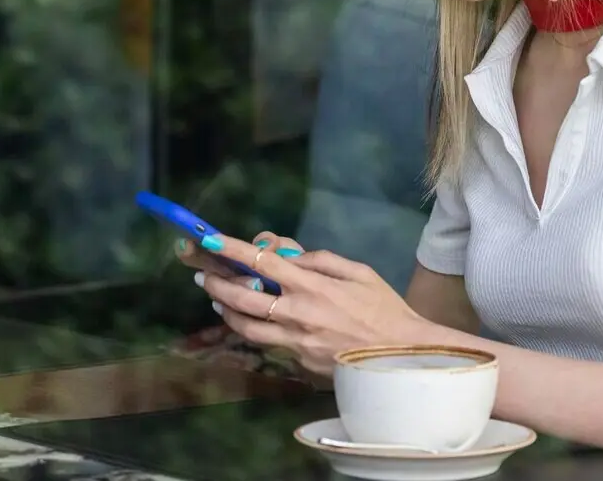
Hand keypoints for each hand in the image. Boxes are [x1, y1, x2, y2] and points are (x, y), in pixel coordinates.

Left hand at [188, 234, 431, 374]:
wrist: (400, 358)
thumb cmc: (384, 310)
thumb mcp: (360, 273)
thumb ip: (322, 260)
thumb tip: (291, 255)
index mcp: (313, 287)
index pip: (264, 262)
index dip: (232, 249)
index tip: (209, 239)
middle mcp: (297, 314)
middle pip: (242, 297)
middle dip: (216, 282)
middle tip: (202, 274)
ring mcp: (294, 343)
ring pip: (245, 327)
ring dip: (227, 310)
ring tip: (218, 299)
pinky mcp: (297, 364)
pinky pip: (268, 344)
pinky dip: (253, 330)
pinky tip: (249, 322)